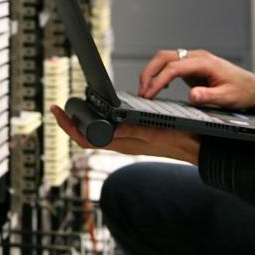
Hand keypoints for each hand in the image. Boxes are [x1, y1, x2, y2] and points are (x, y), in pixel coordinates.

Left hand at [49, 105, 199, 164]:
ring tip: (72, 108)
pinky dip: (97, 121)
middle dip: (70, 123)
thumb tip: (108, 130)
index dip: (68, 126)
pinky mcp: (134, 137)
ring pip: (96, 135)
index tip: (57, 111)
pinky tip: (99, 112)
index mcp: (123, 143)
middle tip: (59, 108)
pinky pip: (108, 132)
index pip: (85, 139)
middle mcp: (122, 143)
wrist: (197, 147)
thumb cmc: (180, 139)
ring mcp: (127, 141)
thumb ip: (133, 130)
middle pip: (86, 137)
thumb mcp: (156, 131)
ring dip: (82, 122)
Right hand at [138, 48, 254, 116]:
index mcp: (205, 62)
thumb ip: (209, 96)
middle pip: (164, 57)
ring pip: (165, 58)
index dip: (159, 80)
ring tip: (145, 90)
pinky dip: (160, 73)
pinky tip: (158, 86)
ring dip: (152, 72)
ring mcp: (194, 61)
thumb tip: (192, 95)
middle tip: (142, 91)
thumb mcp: (229, 98)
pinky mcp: (193, 67)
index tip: (150, 93)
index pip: (174, 67)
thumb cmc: (244, 91)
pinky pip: (171, 65)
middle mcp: (197, 57)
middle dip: (149, 72)